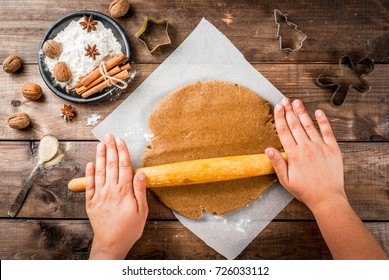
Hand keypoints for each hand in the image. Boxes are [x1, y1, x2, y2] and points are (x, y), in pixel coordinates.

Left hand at [85, 134, 147, 258]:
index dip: (122, 152)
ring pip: (99, 171)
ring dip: (99, 156)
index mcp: (124, 191)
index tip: (121, 141)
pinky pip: (89, 185)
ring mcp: (99, 195)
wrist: (111, 243)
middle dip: (110, 149)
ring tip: (100, 144)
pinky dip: (89, 173)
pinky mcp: (91, 202)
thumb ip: (140, 190)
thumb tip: (141, 173)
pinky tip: (90, 164)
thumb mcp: (142, 211)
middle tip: (109, 136)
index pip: (123, 166)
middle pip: (110, 165)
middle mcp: (110, 190)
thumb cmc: (130, 228)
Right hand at [265, 98, 346, 210]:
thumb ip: (277, 163)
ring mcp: (320, 147)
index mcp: (294, 155)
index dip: (280, 118)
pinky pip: (327, 131)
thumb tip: (268, 149)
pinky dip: (323, 121)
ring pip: (309, 125)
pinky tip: (318, 112)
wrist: (327, 198)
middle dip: (289, 111)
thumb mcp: (286, 180)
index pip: (284, 132)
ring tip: (297, 102)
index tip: (277, 107)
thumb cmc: (305, 190)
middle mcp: (306, 148)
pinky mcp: (332, 149)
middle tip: (284, 100)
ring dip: (302, 112)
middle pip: (295, 125)